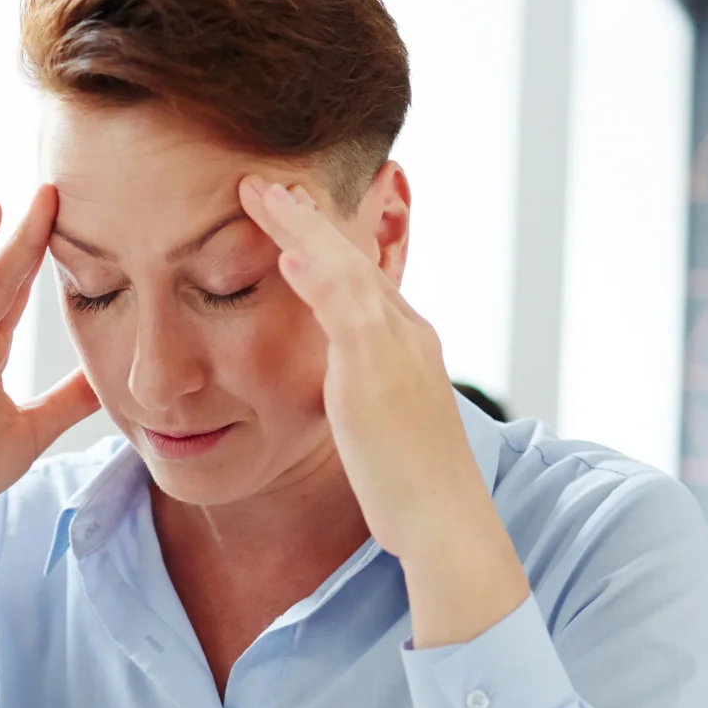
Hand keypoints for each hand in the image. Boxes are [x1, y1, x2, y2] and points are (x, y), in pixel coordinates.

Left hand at [236, 176, 526, 646]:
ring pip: (345, 268)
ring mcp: (396, 347)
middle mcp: (408, 334)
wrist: (446, 523)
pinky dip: (316, 273)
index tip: (289, 221)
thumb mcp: (383, 430)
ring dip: (301, 227)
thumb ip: (364, 398)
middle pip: (353, 260)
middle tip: (266, 185)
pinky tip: (286, 250)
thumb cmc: (413, 491)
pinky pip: (344, 307)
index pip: (362, 280)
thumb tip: (346, 396)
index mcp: (408, 347)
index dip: (324, 247)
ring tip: (261, 194)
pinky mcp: (378, 370)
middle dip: (308, 220)